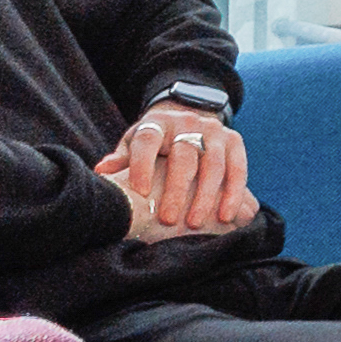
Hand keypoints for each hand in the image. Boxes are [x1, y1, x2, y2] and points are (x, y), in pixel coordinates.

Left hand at [108, 101, 255, 239]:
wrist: (186, 118)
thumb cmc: (153, 142)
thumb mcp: (134, 144)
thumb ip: (122, 159)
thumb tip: (102, 172)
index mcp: (156, 124)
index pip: (147, 140)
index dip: (142, 164)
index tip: (140, 192)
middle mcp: (186, 123)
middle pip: (184, 154)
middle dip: (177, 189)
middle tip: (168, 219)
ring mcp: (213, 130)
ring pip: (212, 163)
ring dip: (206, 196)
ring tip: (195, 223)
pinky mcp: (234, 140)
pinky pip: (238, 168)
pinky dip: (233, 193)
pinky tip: (225, 215)